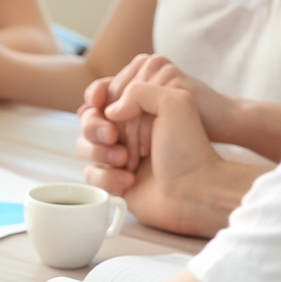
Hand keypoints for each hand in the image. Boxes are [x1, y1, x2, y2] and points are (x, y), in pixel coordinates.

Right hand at [79, 80, 237, 236]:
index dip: (97, 97)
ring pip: (84, 147)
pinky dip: (106, 177)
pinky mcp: (114, 181)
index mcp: (141, 108)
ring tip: (126, 161)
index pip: (104, 95)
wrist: (195, 191)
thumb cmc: (188, 148)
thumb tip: (109, 111)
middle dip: (94, 127)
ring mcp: (119, 156)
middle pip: (88, 121)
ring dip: (100, 153)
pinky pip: (90, 175)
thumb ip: (139, 90)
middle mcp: (128, 130)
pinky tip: (129, 181)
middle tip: (113, 136)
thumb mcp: (174, 103)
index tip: (100, 103)